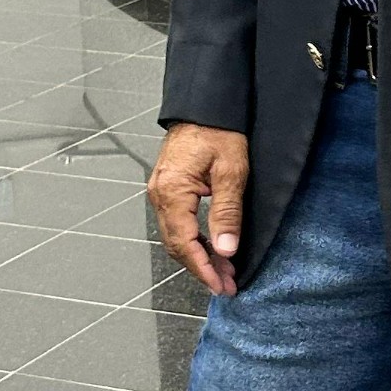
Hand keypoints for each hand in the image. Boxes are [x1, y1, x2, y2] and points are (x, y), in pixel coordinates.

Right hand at [149, 123, 248, 295]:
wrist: (205, 104)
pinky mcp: (167, 188)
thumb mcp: (231, 172)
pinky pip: (176, 224)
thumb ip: (227, 213)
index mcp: (172, 192)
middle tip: (227, 285)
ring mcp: (161, 192)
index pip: (185, 244)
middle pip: (177, 245)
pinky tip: (211, 248)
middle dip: (202, 268)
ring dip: (199, 256)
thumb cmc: (219, 130)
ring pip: (176, 237)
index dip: (204, 269)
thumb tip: (226, 249)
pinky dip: (193, 241)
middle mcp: (160, 195)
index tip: (222, 285)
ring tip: (224, 272)